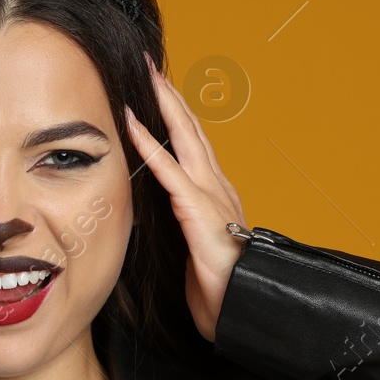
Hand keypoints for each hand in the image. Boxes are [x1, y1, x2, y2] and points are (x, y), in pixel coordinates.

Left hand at [122, 51, 248, 342]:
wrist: (247, 315)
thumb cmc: (223, 294)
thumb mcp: (196, 254)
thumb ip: (185, 231)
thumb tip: (166, 223)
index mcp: (215, 198)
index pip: (192, 149)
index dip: (175, 118)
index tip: (157, 92)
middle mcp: (217, 190)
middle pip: (191, 132)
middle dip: (171, 96)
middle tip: (150, 64)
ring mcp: (212, 198)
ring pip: (185, 140)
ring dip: (164, 105)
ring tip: (146, 75)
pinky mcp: (201, 214)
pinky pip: (170, 172)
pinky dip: (149, 145)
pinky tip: (133, 123)